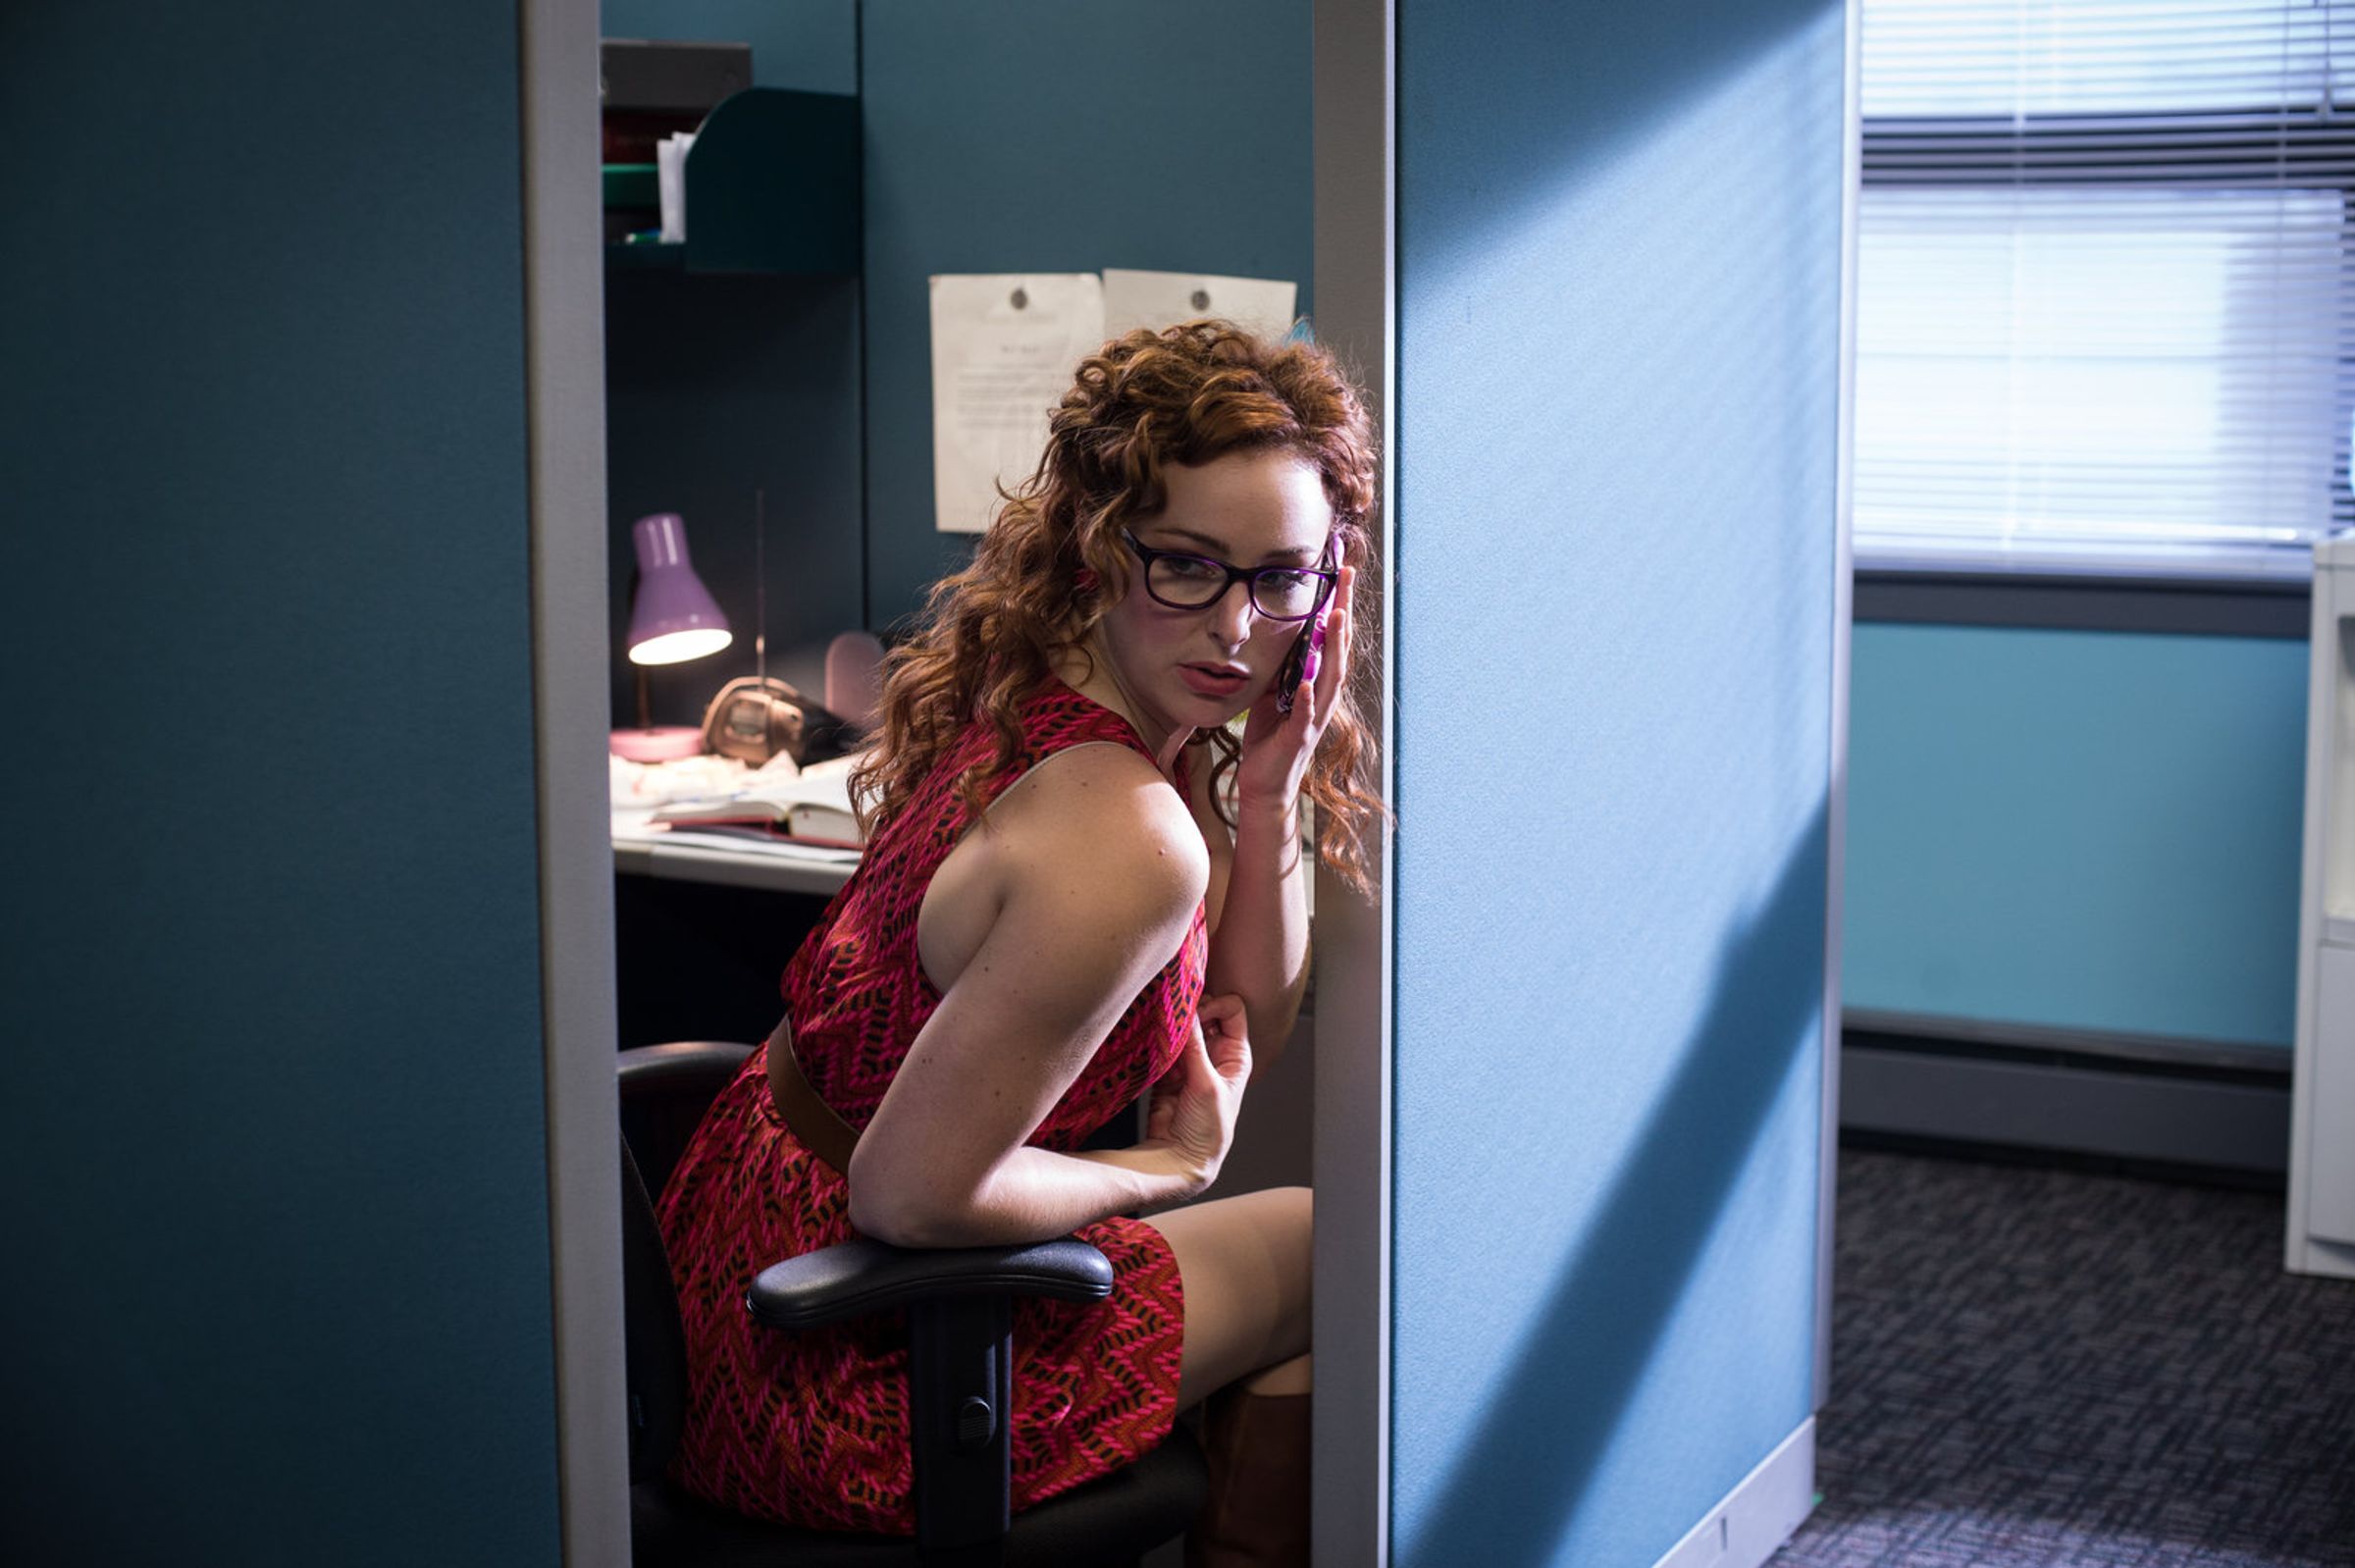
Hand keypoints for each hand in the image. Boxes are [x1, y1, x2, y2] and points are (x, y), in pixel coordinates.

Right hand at [1143, 993, 1251, 1193]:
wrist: (1181, 1158)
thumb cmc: (1207, 1129)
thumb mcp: (1206, 1084)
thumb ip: (1194, 1045)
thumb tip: (1184, 1009)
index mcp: (1236, 1054)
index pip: (1231, 1008)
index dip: (1214, 1005)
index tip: (1196, 1015)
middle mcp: (1215, 1053)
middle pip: (1204, 1012)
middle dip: (1189, 1012)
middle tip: (1174, 1018)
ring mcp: (1190, 1061)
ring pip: (1181, 1027)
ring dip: (1171, 1027)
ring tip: (1161, 1032)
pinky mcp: (1168, 1070)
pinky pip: (1163, 1044)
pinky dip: (1157, 1041)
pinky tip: (1152, 1046)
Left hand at [1235, 564, 1355, 817]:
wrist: (1264, 785)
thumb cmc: (1269, 738)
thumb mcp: (1272, 692)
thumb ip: (1282, 666)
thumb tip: (1282, 634)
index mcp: (1317, 685)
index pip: (1332, 640)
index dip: (1339, 607)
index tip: (1343, 575)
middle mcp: (1323, 699)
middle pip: (1340, 650)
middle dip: (1343, 613)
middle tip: (1348, 578)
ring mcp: (1313, 720)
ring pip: (1330, 679)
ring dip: (1333, 648)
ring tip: (1335, 617)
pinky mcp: (1297, 740)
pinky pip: (1304, 718)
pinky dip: (1306, 700)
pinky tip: (1306, 683)